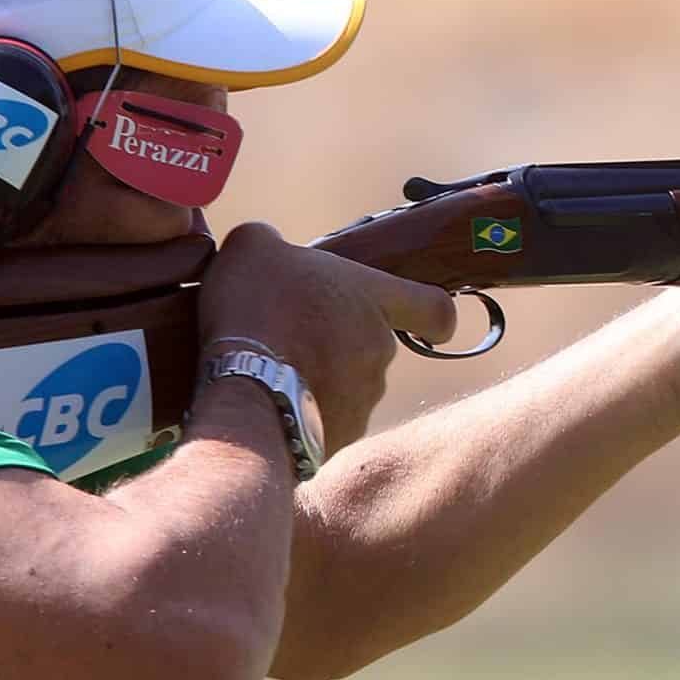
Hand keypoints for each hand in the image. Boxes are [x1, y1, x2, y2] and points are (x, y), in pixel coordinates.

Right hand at [198, 223, 458, 450]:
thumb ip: (270, 241)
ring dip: (319, 382)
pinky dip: (302, 416)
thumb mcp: (253, 248)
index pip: (434, 308)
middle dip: (339, 346)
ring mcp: (364, 399)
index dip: (432, 316)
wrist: (245, 393)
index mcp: (372, 299)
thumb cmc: (257, 309)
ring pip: (349, 389)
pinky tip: (266, 406)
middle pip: (373, 348)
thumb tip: (267, 248)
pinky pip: (325, 424)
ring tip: (269, 375)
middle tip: (291, 339)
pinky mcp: (340, 438)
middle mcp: (379, 351)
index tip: (428, 325)